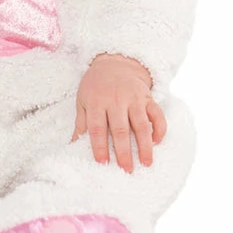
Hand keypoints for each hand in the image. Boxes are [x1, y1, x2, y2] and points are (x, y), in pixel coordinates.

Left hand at [71, 52, 166, 172]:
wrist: (115, 62)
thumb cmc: (96, 85)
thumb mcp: (83, 100)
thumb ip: (81, 123)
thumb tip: (73, 146)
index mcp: (97, 102)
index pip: (97, 127)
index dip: (99, 146)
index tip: (102, 163)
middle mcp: (116, 100)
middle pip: (120, 129)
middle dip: (124, 151)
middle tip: (127, 170)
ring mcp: (134, 98)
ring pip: (141, 124)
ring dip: (145, 145)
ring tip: (146, 163)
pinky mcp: (148, 97)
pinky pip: (157, 113)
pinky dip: (159, 128)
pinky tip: (157, 142)